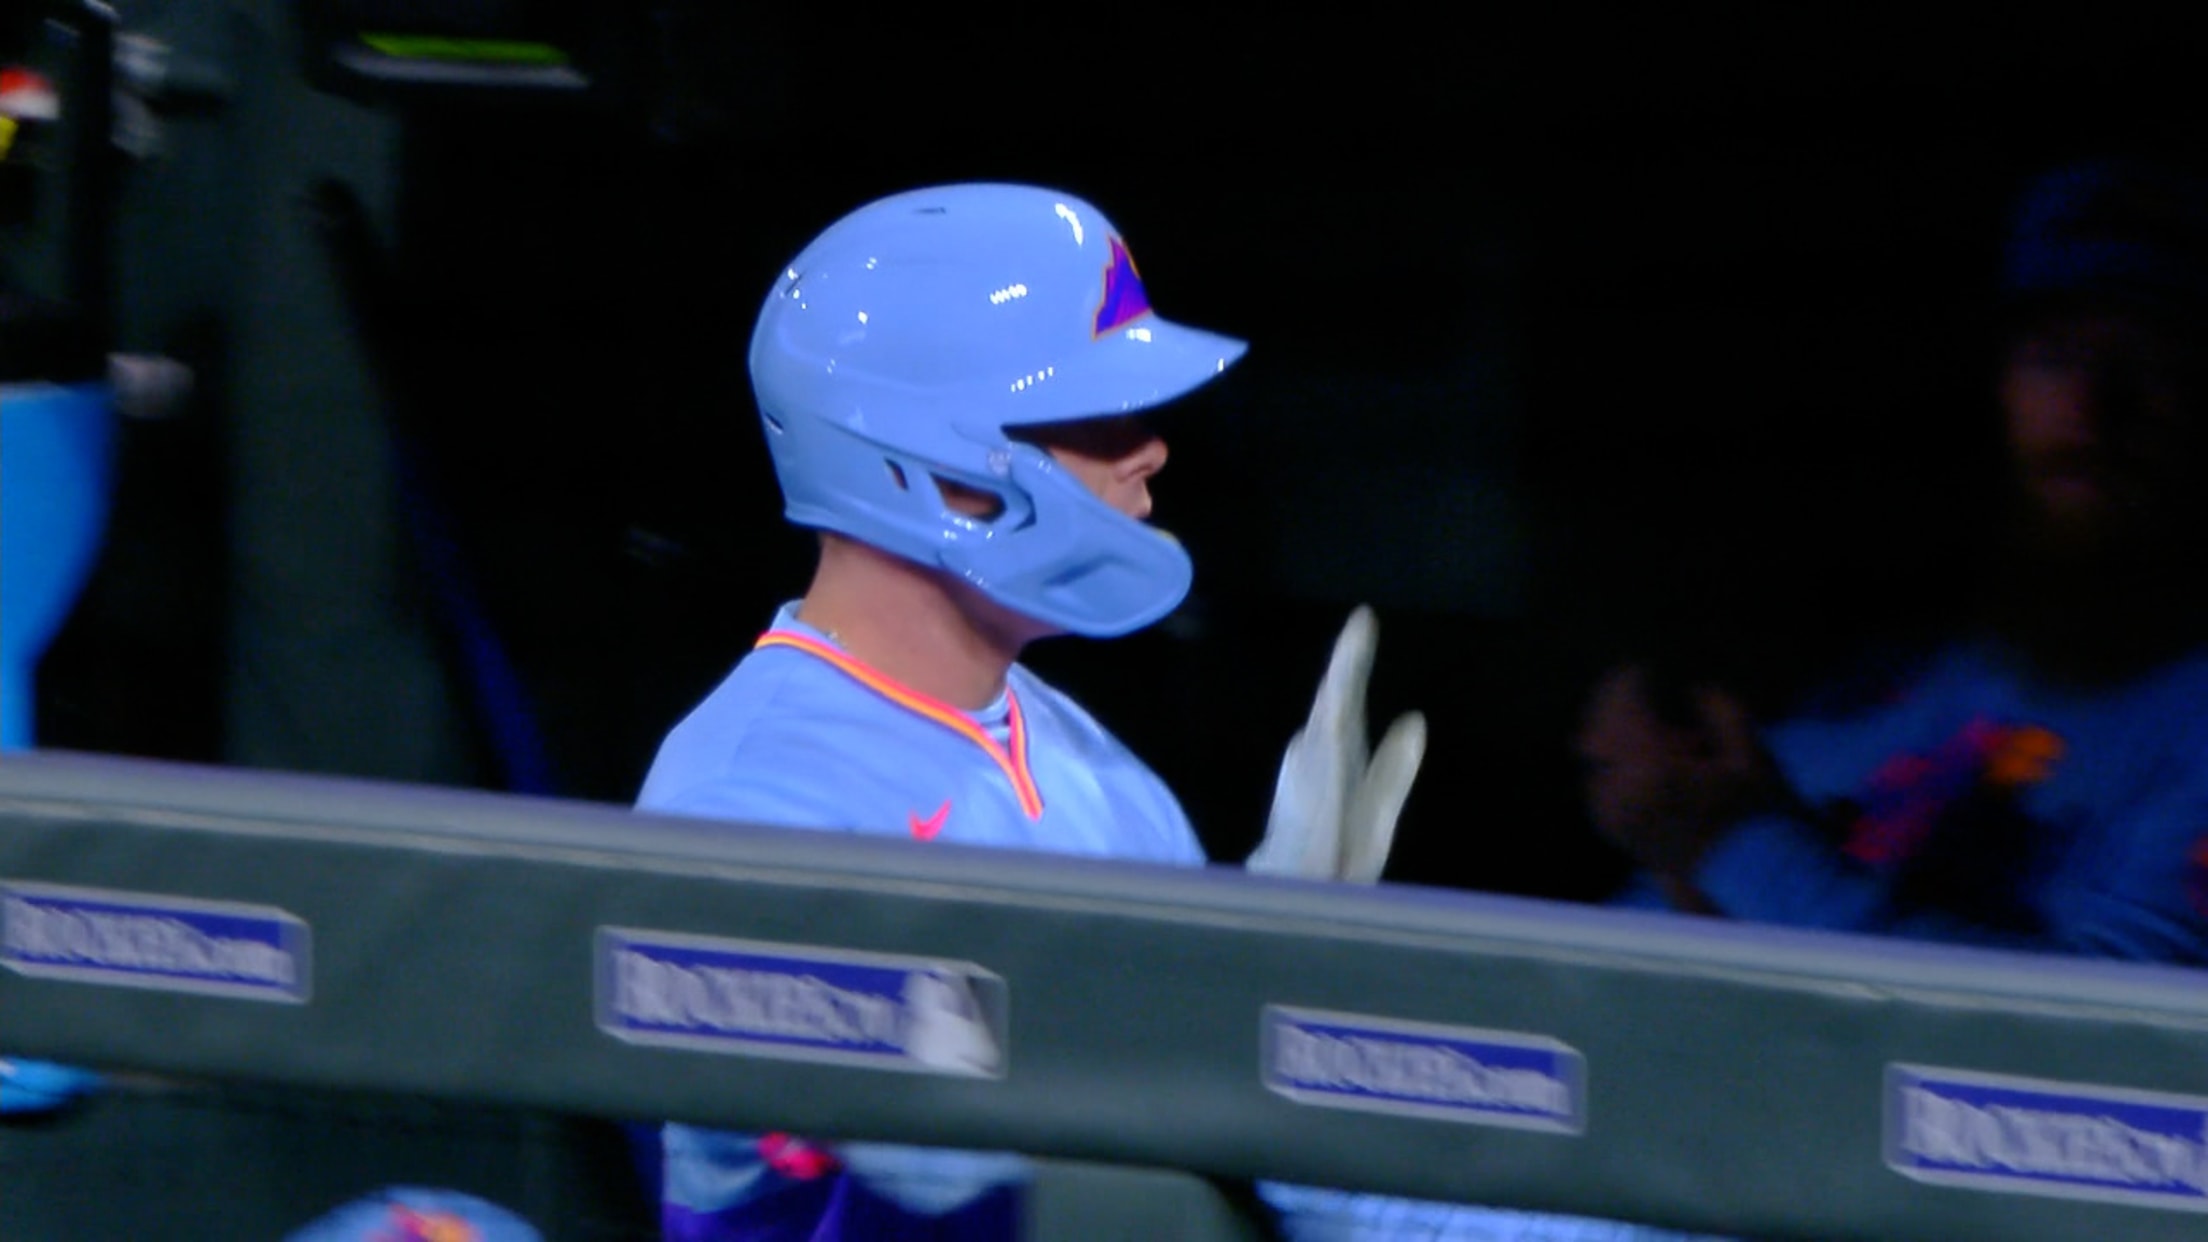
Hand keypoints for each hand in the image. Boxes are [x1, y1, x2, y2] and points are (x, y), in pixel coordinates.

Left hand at [1247, 606, 1427, 882]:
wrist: (1282, 895)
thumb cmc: (1327, 868)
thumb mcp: (1368, 830)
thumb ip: (1390, 775)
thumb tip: (1413, 720)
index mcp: (1325, 758)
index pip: (1338, 695)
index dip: (1349, 657)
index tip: (1361, 619)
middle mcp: (1306, 751)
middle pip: (1331, 697)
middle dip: (1347, 661)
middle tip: (1363, 622)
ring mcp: (1299, 763)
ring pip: (1325, 714)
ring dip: (1342, 682)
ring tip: (1358, 648)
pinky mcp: (1300, 777)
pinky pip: (1325, 732)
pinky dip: (1338, 710)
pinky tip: (1346, 705)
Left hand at [1577, 665, 1776, 897]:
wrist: (1748, 878)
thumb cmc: (1757, 817)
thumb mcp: (1752, 756)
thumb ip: (1723, 711)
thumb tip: (1694, 689)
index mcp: (1652, 770)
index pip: (1622, 710)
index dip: (1629, 681)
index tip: (1643, 667)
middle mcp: (1620, 792)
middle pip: (1597, 727)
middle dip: (1618, 704)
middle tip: (1643, 689)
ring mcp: (1610, 813)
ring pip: (1593, 753)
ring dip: (1617, 732)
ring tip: (1661, 733)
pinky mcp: (1611, 826)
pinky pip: (1599, 777)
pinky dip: (1616, 760)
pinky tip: (1654, 760)